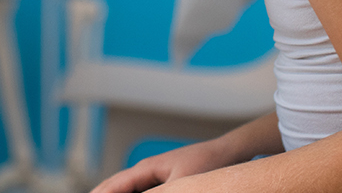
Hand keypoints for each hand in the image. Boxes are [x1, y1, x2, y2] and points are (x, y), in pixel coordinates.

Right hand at [89, 139, 233, 192]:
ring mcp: (156, 174)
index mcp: (147, 168)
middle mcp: (148, 170)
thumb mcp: (179, 183)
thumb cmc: (207, 164)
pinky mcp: (166, 179)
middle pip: (116, 186)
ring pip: (127, 188)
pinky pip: (141, 189)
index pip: (113, 186)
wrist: (227, 152)